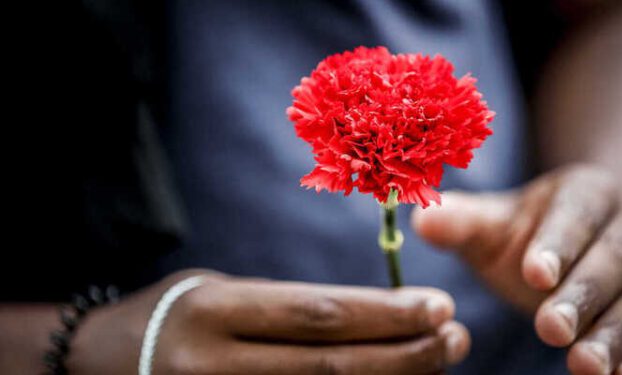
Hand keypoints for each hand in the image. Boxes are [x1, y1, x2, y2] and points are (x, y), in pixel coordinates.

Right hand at [67, 270, 469, 373]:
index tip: (441, 306)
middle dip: (405, 355)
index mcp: (215, 311)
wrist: (103, 364)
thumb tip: (378, 318)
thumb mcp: (223, 295)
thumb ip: (287, 309)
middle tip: (457, 339)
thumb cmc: (177, 317)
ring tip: (437, 365)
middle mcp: (213, 366)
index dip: (386, 314)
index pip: (317, 314)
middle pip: (331, 367)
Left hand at [412, 165, 621, 374]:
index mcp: (591, 193)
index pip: (577, 214)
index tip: (532, 273)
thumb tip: (421, 219)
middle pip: (614, 260)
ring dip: (616, 335)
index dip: (558, 243)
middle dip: (583, 296)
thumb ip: (464, 222)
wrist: (605, 232)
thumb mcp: (501, 221)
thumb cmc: (542, 231)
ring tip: (585, 365)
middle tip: (550, 329)